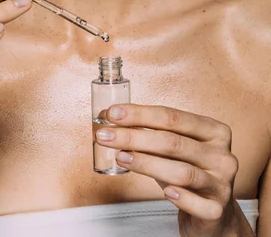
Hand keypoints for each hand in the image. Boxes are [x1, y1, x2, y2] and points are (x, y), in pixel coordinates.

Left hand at [95, 104, 245, 236]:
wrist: (214, 215)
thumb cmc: (189, 172)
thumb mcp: (174, 149)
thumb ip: (151, 133)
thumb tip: (112, 116)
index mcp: (215, 131)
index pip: (173, 117)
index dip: (140, 114)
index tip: (113, 113)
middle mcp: (222, 155)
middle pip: (173, 142)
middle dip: (134, 137)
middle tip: (106, 135)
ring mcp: (222, 184)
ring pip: (182, 172)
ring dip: (146, 163)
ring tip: (121, 157)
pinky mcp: (217, 210)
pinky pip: (196, 203)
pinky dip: (179, 196)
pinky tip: (164, 191)